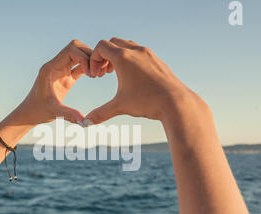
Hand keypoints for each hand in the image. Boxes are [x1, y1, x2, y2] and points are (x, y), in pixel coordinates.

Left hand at [8, 40, 92, 125]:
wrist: (29, 114)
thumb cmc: (38, 111)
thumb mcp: (54, 112)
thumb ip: (69, 114)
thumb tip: (84, 122)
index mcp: (51, 68)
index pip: (70, 50)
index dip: (84, 57)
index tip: (89, 73)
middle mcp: (56, 65)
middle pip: (76, 47)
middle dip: (89, 55)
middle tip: (96, 72)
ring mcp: (61, 70)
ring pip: (79, 54)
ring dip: (90, 61)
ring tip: (97, 75)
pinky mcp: (66, 77)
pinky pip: (80, 66)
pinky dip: (88, 68)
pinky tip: (94, 77)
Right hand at [84, 37, 199, 124]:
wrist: (175, 102)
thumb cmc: (147, 102)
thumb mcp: (120, 107)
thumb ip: (100, 113)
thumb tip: (85, 124)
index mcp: (123, 58)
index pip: (101, 47)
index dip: (93, 59)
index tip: (95, 75)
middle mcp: (136, 51)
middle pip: (113, 42)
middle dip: (105, 56)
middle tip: (103, 73)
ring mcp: (148, 54)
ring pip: (127, 45)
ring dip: (118, 56)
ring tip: (116, 74)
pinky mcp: (157, 60)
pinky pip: (140, 52)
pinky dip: (131, 59)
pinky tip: (132, 77)